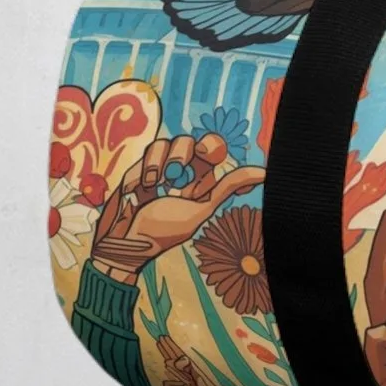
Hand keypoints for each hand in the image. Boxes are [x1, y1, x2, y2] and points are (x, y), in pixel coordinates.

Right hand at [90, 133, 265, 282]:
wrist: (121, 243)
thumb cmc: (162, 232)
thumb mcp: (198, 210)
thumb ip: (227, 188)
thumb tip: (264, 173)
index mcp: (201, 184)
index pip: (213, 151)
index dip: (211, 146)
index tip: (205, 154)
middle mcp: (182, 175)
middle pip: (189, 142)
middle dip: (183, 152)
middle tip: (176, 169)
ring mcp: (158, 171)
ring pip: (165, 144)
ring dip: (158, 162)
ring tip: (154, 184)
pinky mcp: (137, 171)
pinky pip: (143, 156)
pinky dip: (141, 171)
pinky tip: (139, 189)